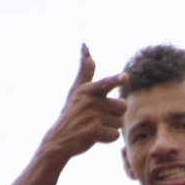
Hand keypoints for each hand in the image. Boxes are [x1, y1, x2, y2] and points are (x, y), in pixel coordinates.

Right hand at [40, 44, 127, 158]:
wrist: (59, 140)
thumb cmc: (73, 112)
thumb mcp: (77, 89)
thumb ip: (85, 69)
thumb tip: (85, 44)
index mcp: (88, 90)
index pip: (106, 83)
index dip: (117, 80)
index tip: (125, 77)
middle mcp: (89, 101)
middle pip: (122, 106)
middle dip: (114, 114)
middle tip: (97, 118)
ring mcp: (90, 117)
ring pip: (120, 122)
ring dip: (110, 127)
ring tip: (94, 126)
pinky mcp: (92, 132)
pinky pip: (114, 135)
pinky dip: (107, 139)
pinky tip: (94, 136)